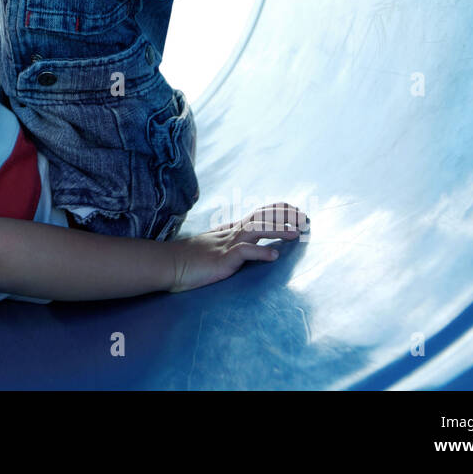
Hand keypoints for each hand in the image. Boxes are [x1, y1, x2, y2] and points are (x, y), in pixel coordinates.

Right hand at [168, 203, 306, 292]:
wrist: (168, 264)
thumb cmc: (188, 259)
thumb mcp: (212, 246)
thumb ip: (228, 242)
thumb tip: (244, 243)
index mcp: (229, 231)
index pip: (256, 214)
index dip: (276, 210)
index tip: (293, 208)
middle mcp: (230, 233)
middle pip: (260, 217)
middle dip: (284, 216)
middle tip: (304, 216)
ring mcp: (226, 245)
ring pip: (256, 231)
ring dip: (278, 230)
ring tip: (297, 233)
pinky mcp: (222, 259)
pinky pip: (244, 253)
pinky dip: (260, 253)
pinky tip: (274, 256)